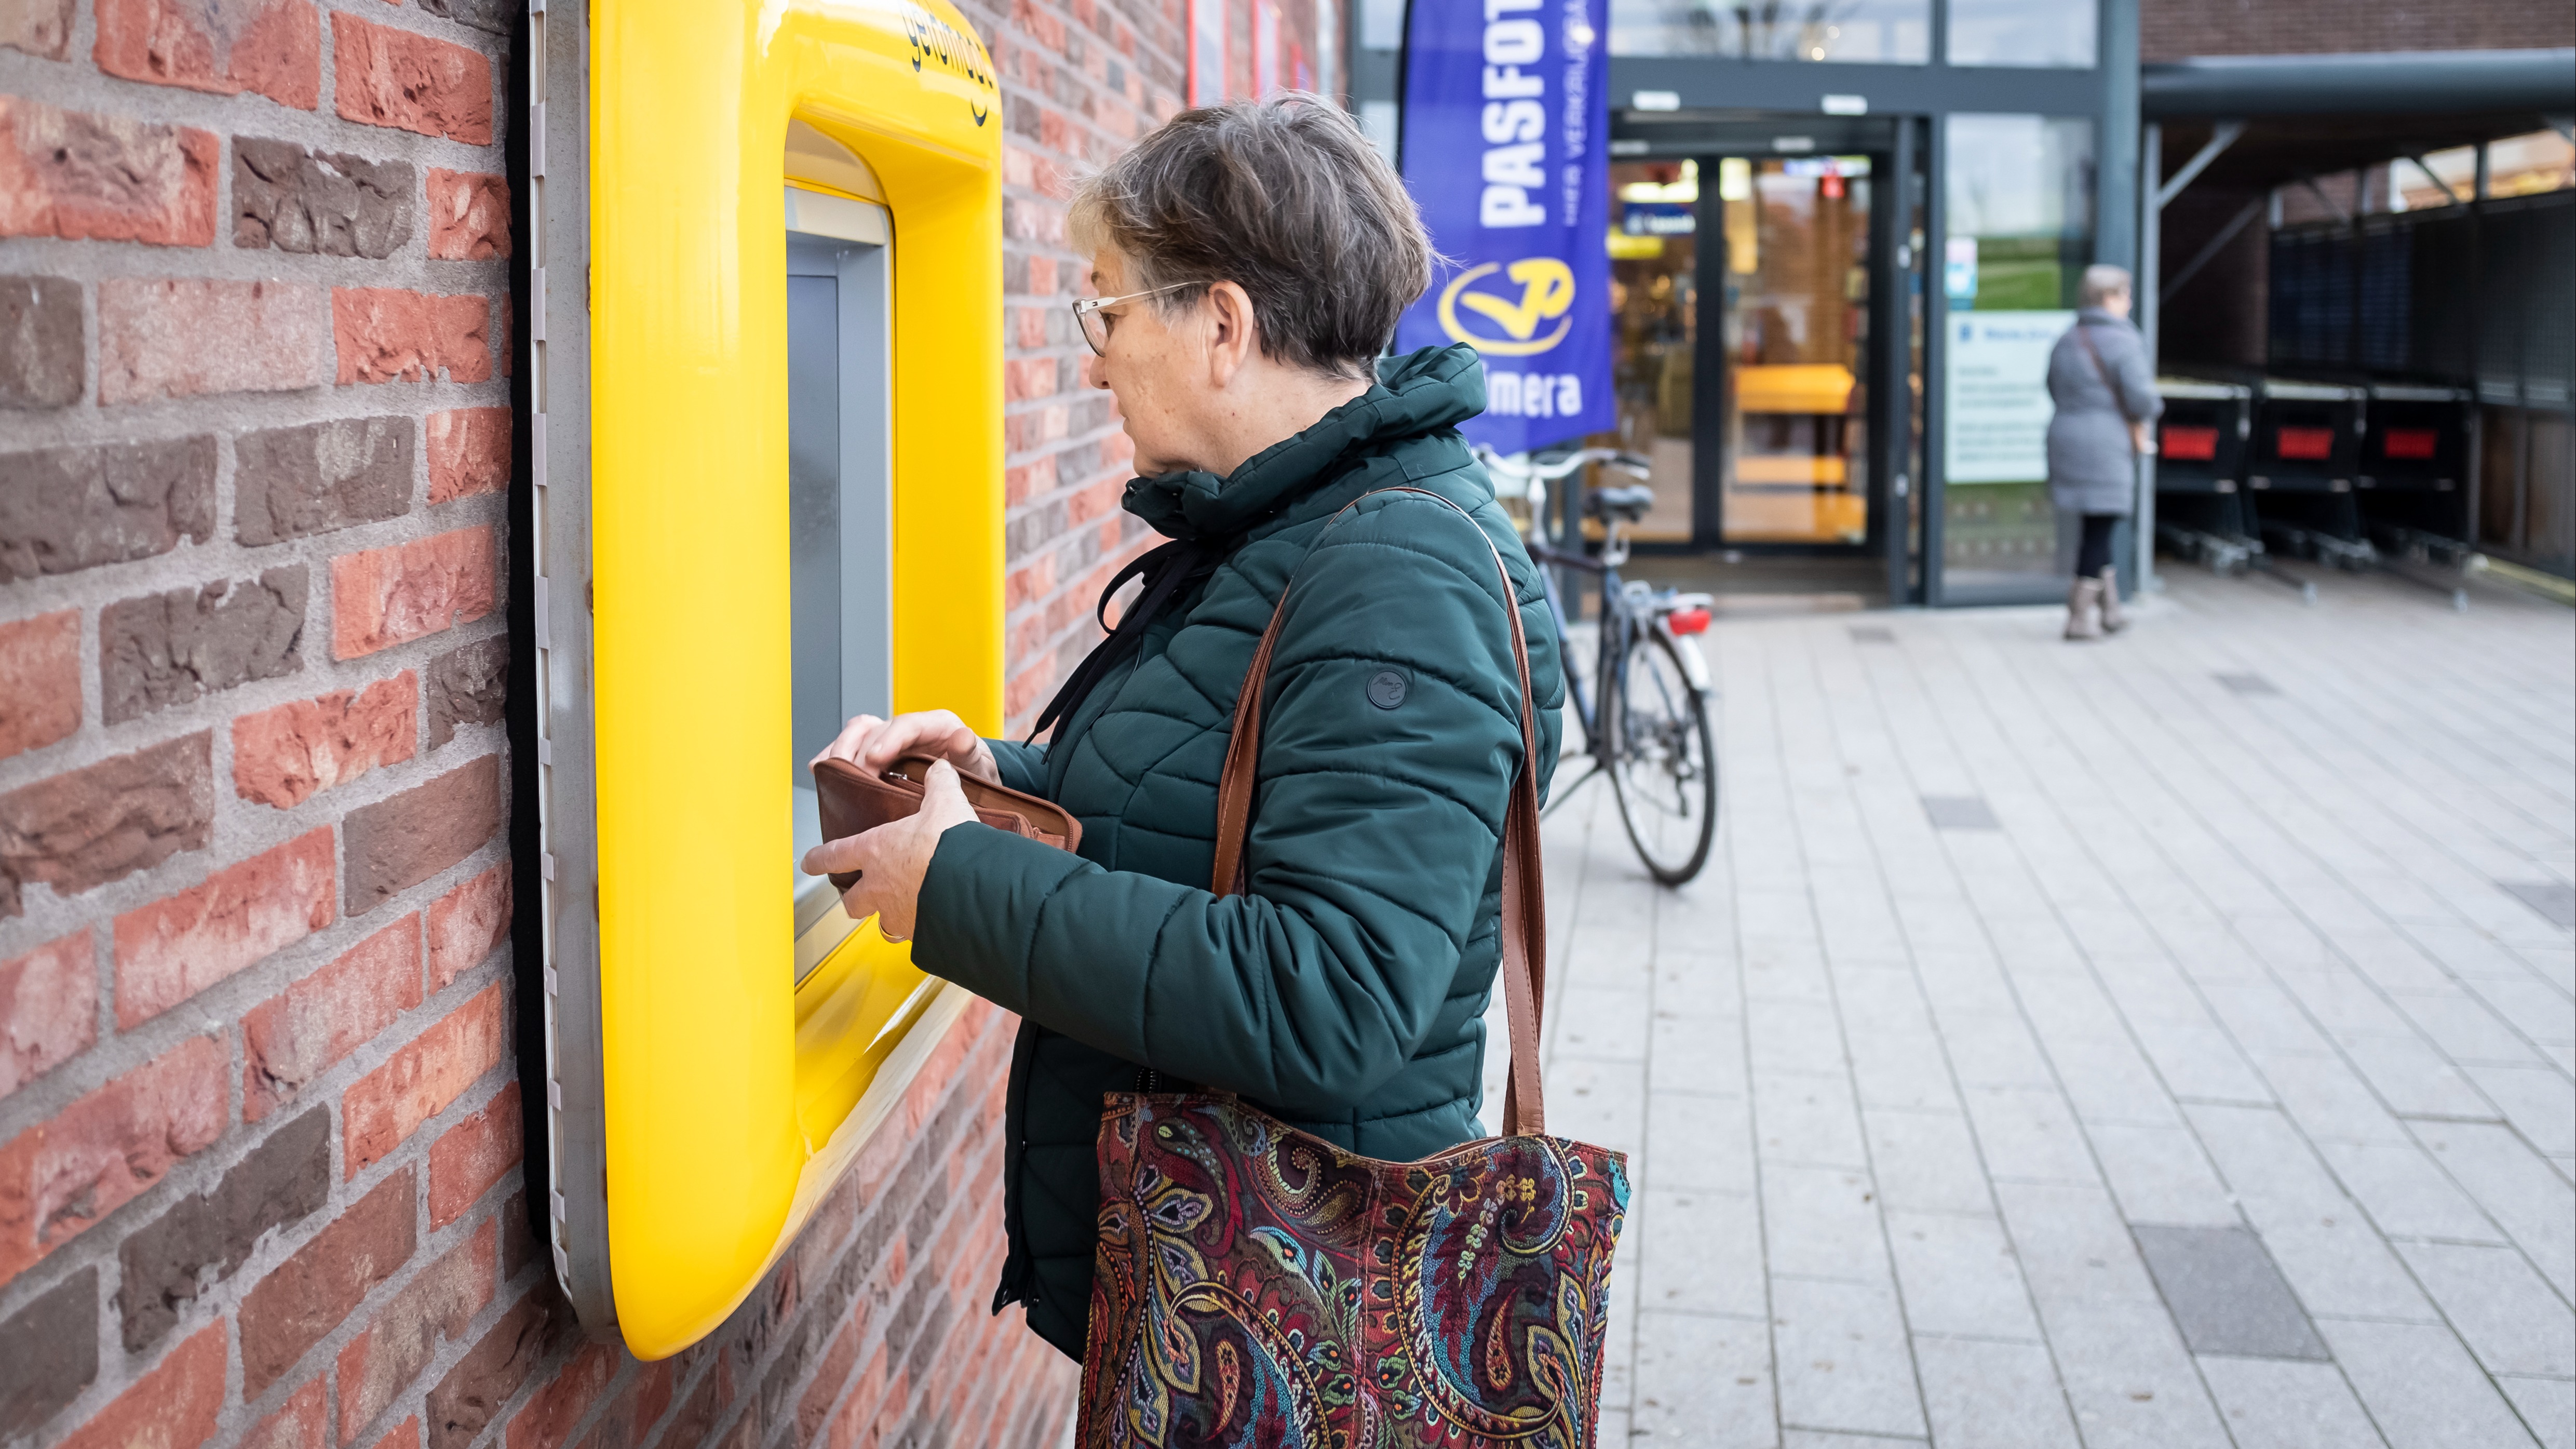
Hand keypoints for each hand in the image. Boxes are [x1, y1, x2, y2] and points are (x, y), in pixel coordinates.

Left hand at [799, 759, 978, 940]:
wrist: (971, 884)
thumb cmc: (949, 844)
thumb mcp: (945, 802)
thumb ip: (938, 783)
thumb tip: (939, 768)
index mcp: (876, 851)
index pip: (836, 854)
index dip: (819, 858)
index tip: (809, 862)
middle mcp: (879, 886)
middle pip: (852, 901)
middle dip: (853, 899)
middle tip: (858, 895)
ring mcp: (896, 913)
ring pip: (882, 920)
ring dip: (889, 914)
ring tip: (905, 907)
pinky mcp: (917, 933)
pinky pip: (912, 932)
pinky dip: (919, 925)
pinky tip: (933, 917)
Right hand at [810, 709, 997, 782]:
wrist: (973, 782)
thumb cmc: (975, 772)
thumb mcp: (979, 764)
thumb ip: (969, 751)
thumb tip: (963, 737)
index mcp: (936, 724)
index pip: (907, 724)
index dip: (888, 740)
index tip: (874, 759)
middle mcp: (910, 727)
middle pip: (876, 728)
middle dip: (860, 752)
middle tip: (853, 778)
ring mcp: (892, 738)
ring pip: (858, 733)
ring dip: (841, 751)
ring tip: (829, 772)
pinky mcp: (878, 752)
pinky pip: (851, 747)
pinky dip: (833, 756)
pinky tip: (819, 769)